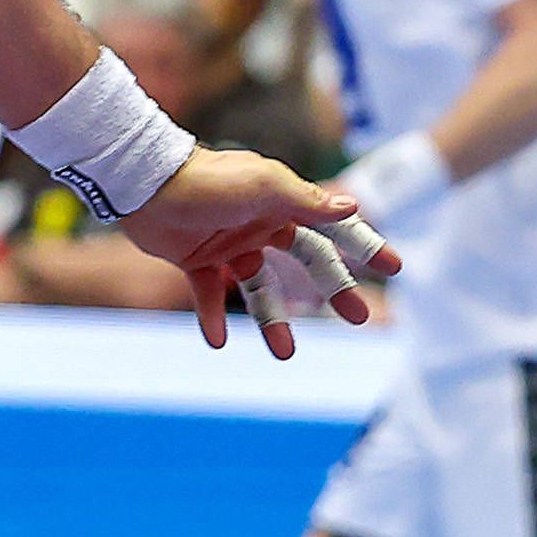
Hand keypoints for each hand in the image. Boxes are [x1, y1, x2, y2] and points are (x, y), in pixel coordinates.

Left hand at [116, 146, 398, 355]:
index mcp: (279, 202)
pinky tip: (219, 342)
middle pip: (306, 260)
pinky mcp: (194, 258)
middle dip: (333, 288)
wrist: (142, 184)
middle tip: (358, 318)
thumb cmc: (206, 181)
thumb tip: (352, 207)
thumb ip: (305, 200)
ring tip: (284, 355)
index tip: (394, 266)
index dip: (363, 244)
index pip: (331, 225)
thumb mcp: (262, 186)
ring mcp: (226, 242)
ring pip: (259, 288)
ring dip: (272, 320)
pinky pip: (209, 294)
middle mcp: (257, 222)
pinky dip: (213, 317)